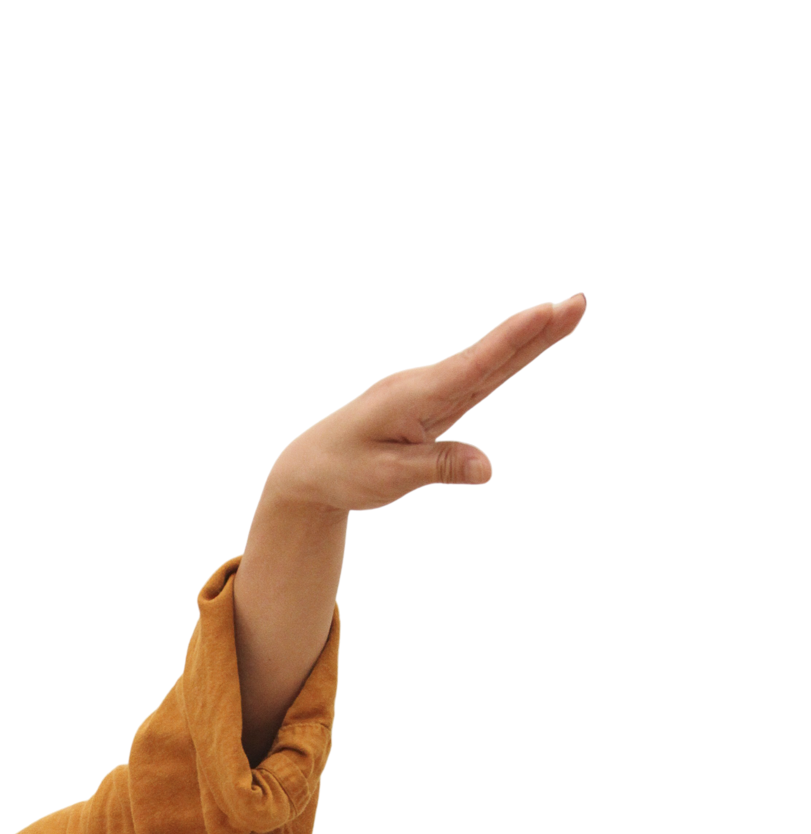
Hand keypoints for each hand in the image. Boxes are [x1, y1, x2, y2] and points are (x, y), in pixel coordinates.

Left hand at [272, 293, 586, 514]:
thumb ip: (438, 467)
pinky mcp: (434, 404)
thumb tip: (489, 468)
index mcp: (413, 397)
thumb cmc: (342, 471)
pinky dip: (508, 359)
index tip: (545, 312)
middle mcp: (425, 386)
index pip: (472, 366)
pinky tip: (532, 342)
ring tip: (565, 313)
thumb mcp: (387, 477)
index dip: (512, 340)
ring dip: (528, 339)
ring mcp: (431, 392)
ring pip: (488, 364)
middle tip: (576, 303)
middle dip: (534, 330)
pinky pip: (478, 380)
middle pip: (490, 356)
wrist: (310, 468)